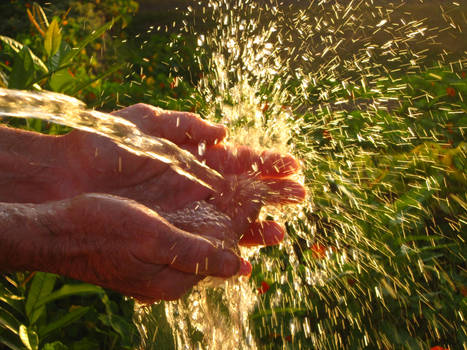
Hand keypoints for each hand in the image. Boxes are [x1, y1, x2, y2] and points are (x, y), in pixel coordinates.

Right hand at [31, 193, 250, 302]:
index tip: (262, 190)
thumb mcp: (150, 240)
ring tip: (250, 188)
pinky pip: (188, 223)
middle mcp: (176, 266)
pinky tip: (213, 192)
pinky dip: (204, 206)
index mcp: (179, 274)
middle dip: (246, 213)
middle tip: (268, 189)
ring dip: (228, 207)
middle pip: (222, 238)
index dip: (247, 215)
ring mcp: (165, 252)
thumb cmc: (100, 232)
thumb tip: (237, 265)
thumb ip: (193, 252)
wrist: (59, 230)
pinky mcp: (155, 238)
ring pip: (207, 229)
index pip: (227, 243)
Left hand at [63, 104, 305, 247]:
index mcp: (196, 155)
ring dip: (258, 226)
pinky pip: (207, 241)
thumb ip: (186, 124)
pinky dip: (229, 249)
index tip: (293, 165)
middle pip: (244, 191)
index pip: (240, 159)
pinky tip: (246, 257)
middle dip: (273, 194)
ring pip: (231, 220)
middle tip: (301, 196)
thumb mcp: (148, 122)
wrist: (70, 173)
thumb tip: (222, 131)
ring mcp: (187, 209)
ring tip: (280, 233)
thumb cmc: (107, 143)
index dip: (267, 162)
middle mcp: (198, 184)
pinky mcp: (173, 230)